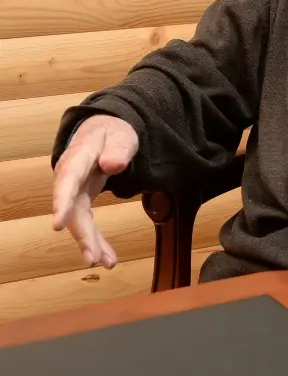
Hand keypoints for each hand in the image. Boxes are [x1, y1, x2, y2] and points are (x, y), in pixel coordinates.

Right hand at [52, 114, 138, 268]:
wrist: (103, 131)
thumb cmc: (111, 132)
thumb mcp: (121, 135)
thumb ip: (118, 149)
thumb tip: (112, 166)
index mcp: (78, 157)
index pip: (68, 180)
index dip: (62, 202)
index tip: (58, 224)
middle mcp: (70, 178)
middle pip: (72, 208)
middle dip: (81, 234)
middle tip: (91, 257)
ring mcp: (74, 191)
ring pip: (78, 220)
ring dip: (90, 243)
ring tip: (105, 263)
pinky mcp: (81, 200)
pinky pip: (86, 223)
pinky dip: (96, 240)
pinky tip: (107, 258)